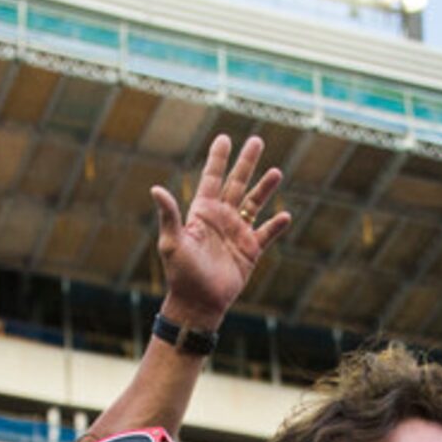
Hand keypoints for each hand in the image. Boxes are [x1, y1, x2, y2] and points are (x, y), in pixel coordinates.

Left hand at [152, 133, 290, 329]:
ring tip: (276, 172)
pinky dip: (276, 225)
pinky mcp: (250, 251)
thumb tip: (156, 189)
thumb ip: (169, 215)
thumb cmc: (181, 274)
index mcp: (202, 212)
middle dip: (246, 162)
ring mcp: (237, 233)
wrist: (198, 303)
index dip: (218, 158)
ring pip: (254, 204)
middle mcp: (221, 218)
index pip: (212, 178)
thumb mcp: (172, 242)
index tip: (224, 138)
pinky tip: (285, 216)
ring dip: (265, 188)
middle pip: (237, 183)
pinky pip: (266, 234)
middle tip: (257, 140)